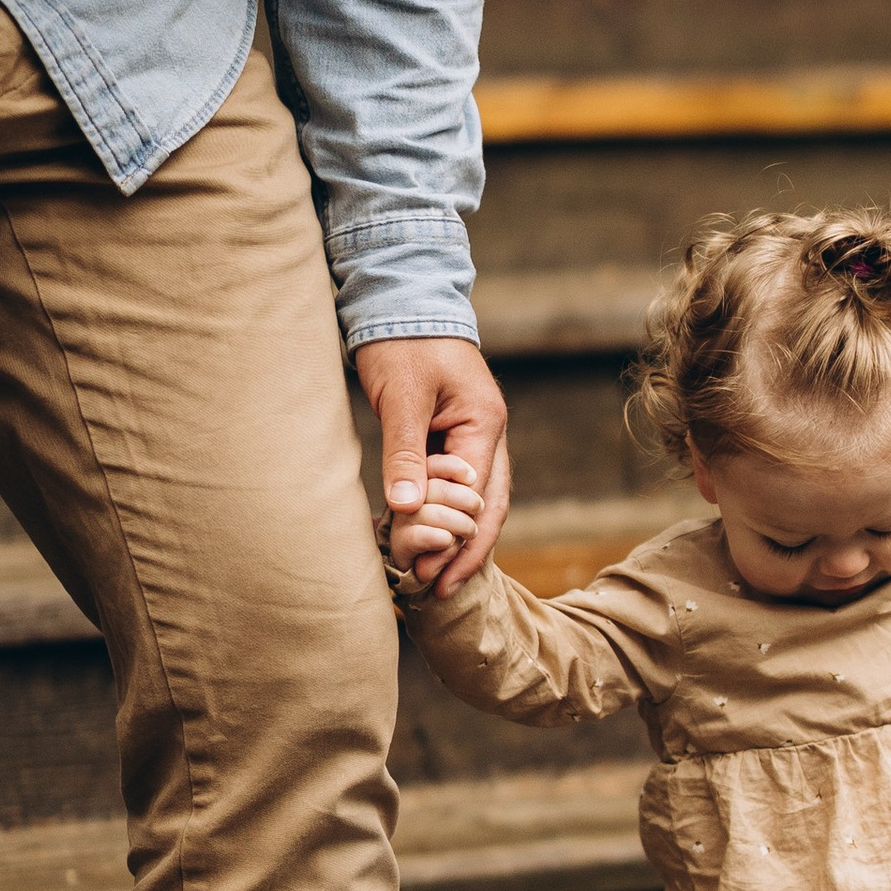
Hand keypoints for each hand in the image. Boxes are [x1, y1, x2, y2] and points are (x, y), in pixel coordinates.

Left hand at [354, 335, 509, 598]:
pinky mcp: (450, 436)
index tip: (429, 571)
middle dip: (466, 550)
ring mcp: (473, 436)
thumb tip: (408, 508)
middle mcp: (488, 435)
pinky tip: (424, 538)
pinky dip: (443, 513)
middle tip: (436, 589)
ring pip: (475, 499)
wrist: (401, 301)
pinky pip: (455, 485)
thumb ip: (405, 452)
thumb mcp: (402, 397)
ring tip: (431, 576)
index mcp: (485, 424)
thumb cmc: (403, 342)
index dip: (459, 538)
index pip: (480, 496)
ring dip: (457, 537)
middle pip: (490, 506)